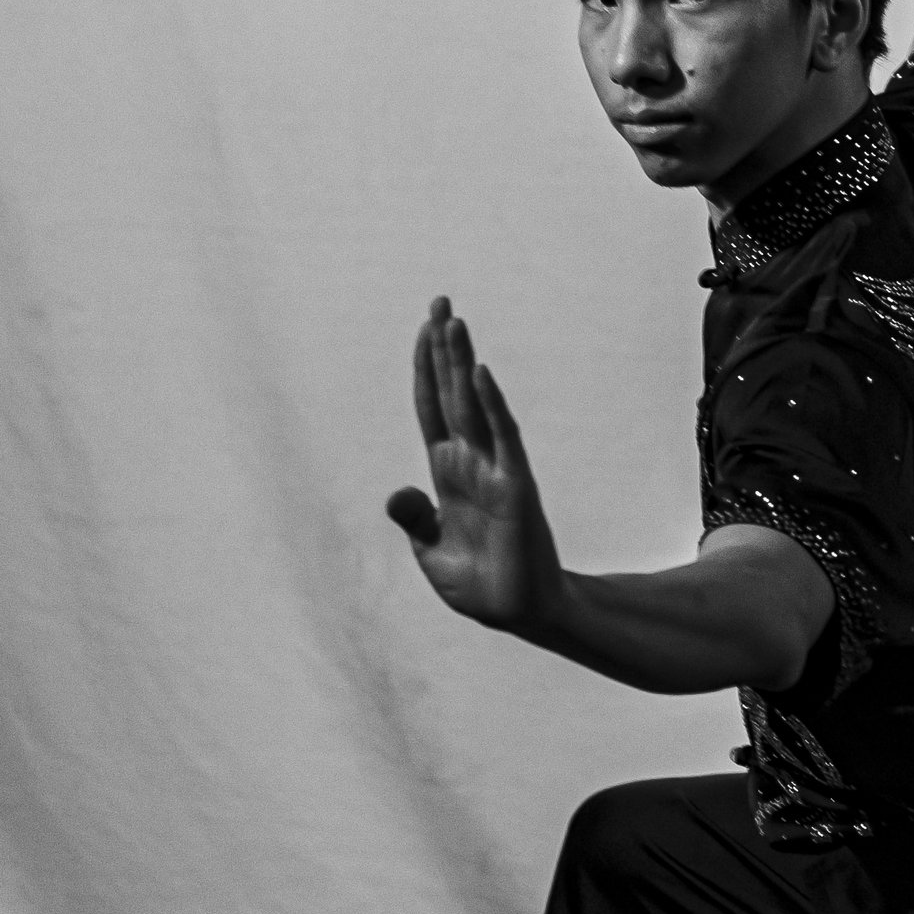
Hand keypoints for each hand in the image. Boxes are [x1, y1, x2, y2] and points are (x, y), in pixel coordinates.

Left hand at [385, 300, 564, 634]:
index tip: (423, 329)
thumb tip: (396, 492)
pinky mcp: (515, 486)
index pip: (431, 409)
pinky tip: (479, 374)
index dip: (424, 370)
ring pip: (473, 405)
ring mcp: (494, 470)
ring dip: (463, 363)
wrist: (517, 613)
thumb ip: (413, 518)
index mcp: (446, 474)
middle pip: (451, 393)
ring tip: (454, 320)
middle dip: (445, 348)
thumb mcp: (430, 552)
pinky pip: (502, 437)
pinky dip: (490, 405)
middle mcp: (470, 462)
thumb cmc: (478, 583)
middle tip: (440, 301)